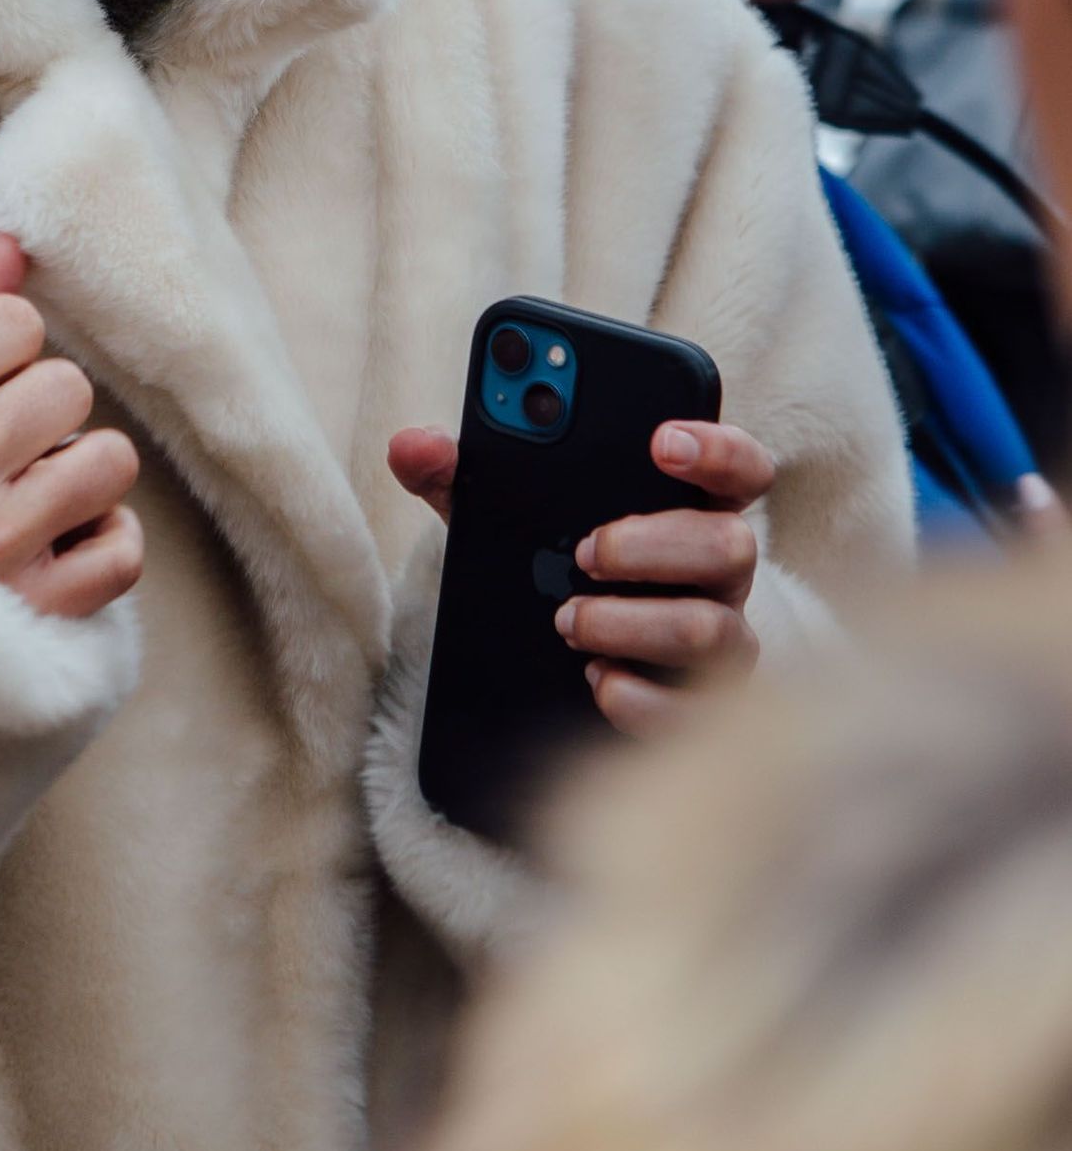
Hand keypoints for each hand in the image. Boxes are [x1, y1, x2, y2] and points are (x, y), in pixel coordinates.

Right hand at [0, 235, 142, 619]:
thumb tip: (13, 246)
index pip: (16, 322)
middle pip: (68, 388)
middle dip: (38, 414)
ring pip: (110, 462)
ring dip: (76, 478)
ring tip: (18, 500)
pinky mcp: (33, 615)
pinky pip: (123, 551)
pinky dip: (98, 548)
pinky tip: (45, 551)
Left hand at [388, 418, 773, 737]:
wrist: (558, 661)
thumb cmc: (550, 562)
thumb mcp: (504, 511)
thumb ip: (461, 472)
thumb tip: (411, 447)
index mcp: (687, 507)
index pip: (738, 467)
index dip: (714, 448)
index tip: (660, 442)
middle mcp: (718, 572)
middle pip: (730, 545)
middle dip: (655, 545)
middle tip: (585, 551)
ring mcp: (718, 638)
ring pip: (713, 628)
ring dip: (634, 623)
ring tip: (568, 620)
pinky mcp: (697, 705)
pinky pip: (691, 709)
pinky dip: (640, 697)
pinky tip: (595, 680)